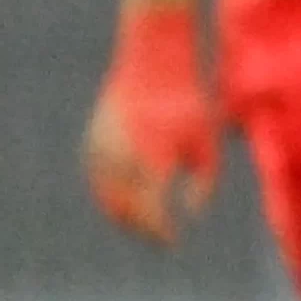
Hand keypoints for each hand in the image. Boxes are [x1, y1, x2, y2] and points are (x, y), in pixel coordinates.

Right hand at [83, 8, 218, 244]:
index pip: (151, 210)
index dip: (160, 231)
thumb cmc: (188, 100)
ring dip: (123, 216)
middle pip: (124, 210)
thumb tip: (193, 215)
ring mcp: (102, 150)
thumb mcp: (208, 138)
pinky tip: (128, 201)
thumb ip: (206, 181)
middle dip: (141, 228)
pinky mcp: (93, 142)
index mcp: (153, 156)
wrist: (154, 59)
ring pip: (107, 198)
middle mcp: (122, 157)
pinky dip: (111, 196)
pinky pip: (98, 180)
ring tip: (145, 224)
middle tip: (159, 239)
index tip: (173, 241)